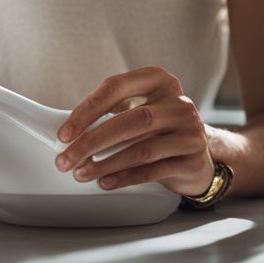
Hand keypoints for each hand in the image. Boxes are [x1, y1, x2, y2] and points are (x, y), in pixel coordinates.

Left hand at [54, 66, 214, 195]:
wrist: (199, 155)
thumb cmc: (158, 130)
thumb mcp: (139, 110)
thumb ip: (110, 114)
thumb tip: (68, 135)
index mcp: (158, 80)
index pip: (115, 87)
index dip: (85, 111)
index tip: (64, 134)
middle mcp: (178, 102)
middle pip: (128, 120)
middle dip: (91, 142)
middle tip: (66, 159)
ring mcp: (190, 131)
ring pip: (141, 149)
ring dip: (105, 164)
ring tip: (82, 173)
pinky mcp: (193, 159)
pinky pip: (153, 171)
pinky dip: (125, 177)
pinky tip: (106, 182)